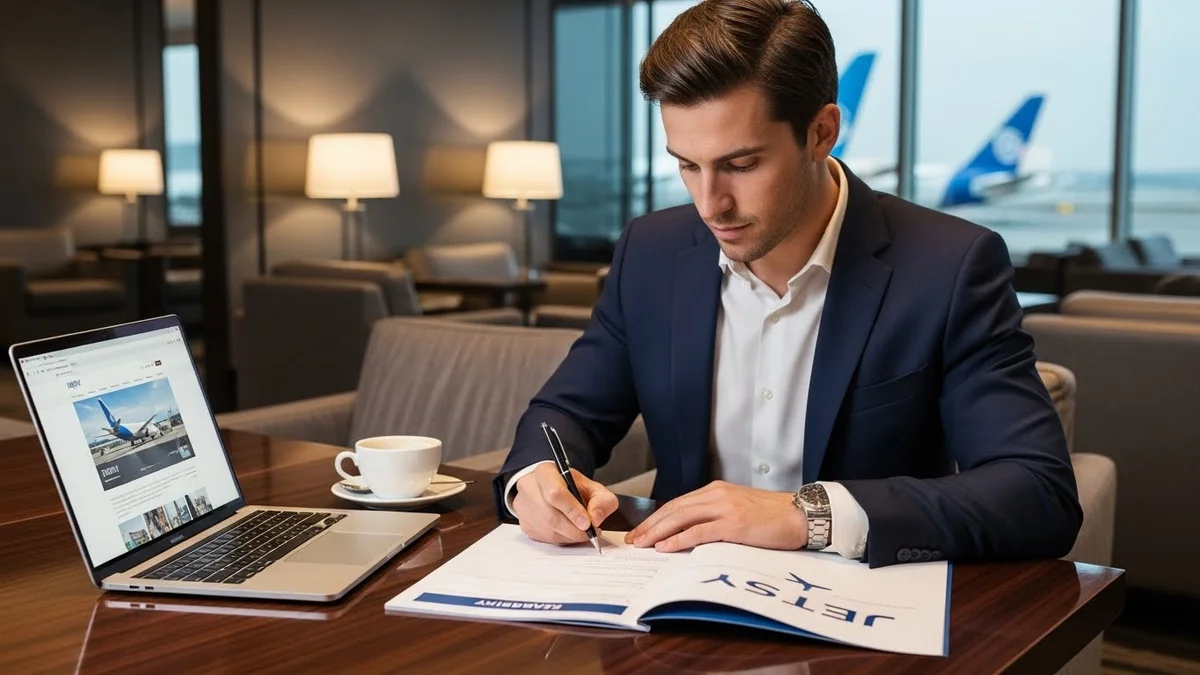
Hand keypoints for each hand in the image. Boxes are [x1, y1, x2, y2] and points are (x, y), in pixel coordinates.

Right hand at [513, 463, 618, 544]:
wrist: (551, 488)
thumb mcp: (592, 487)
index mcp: (545, 472)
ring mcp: (523, 507)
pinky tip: (569, 533)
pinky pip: (543, 538)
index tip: (588, 523)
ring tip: (582, 532)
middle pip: (550, 516)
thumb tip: (595, 519)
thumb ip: (601, 500)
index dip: (573, 511)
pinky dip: (561, 540)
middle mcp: (529, 488)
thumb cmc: (570, 487)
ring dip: (569, 536)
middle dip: (574, 529)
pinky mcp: (524, 523)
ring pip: (547, 530)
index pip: (555, 493)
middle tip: (589, 533)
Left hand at [624, 481, 806, 552]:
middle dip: (649, 525)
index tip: (640, 531)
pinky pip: (700, 531)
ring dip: (657, 532)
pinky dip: (679, 539)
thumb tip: (690, 532)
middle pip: (674, 509)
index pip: (677, 504)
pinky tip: (666, 547)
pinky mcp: (734, 524)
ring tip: (641, 544)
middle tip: (632, 540)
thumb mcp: (739, 509)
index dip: (655, 518)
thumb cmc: (772, 516)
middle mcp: (717, 495)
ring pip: (681, 518)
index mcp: (716, 490)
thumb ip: (715, 515)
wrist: (801, 514)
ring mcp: (725, 508)